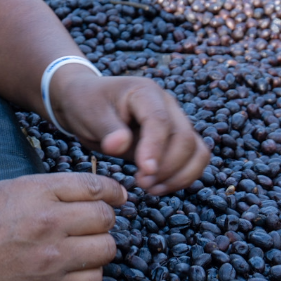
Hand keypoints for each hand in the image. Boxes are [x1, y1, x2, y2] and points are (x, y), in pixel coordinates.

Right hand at [0, 172, 124, 280]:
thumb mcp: (12, 187)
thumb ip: (53, 188)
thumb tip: (95, 191)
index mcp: (39, 192)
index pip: (96, 187)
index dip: (114, 191)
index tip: (117, 196)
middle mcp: (49, 222)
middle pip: (105, 218)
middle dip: (103, 218)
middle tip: (90, 221)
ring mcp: (52, 257)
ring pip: (107, 249)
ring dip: (99, 245)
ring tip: (82, 243)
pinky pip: (95, 279)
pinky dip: (90, 272)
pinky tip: (74, 265)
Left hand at [50, 67, 209, 195]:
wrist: (84, 100)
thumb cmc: (86, 104)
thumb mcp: (89, 113)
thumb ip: (107, 129)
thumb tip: (119, 145)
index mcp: (144, 92)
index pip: (159, 120)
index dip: (155, 147)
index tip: (144, 171)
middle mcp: (166, 104)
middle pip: (184, 138)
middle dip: (167, 167)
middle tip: (142, 184)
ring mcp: (174, 121)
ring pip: (196, 151)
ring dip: (179, 175)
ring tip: (150, 188)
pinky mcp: (174, 139)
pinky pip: (193, 159)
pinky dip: (181, 177)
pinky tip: (158, 187)